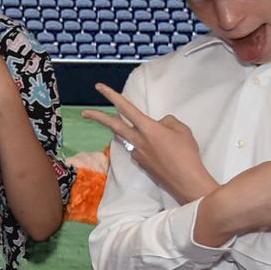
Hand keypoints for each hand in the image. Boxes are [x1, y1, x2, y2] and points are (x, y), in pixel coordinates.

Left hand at [82, 82, 216, 206]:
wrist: (186, 181)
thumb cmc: (187, 153)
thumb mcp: (181, 130)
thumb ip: (167, 122)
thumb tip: (157, 125)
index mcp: (148, 129)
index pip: (126, 108)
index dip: (112, 96)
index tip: (99, 87)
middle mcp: (138, 141)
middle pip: (113, 126)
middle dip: (98, 118)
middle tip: (84, 113)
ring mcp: (137, 154)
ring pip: (130, 138)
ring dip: (136, 134)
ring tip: (162, 141)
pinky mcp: (140, 164)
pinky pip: (140, 149)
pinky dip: (148, 147)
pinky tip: (163, 154)